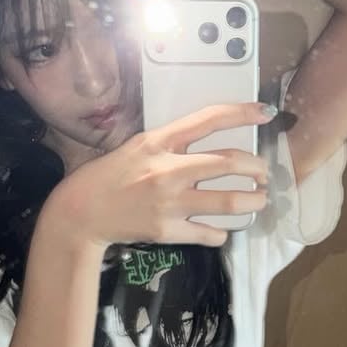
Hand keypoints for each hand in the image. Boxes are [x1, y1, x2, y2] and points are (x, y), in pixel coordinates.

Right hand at [46, 102, 275, 248]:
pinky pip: (209, 233)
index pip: (208, 120)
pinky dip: (221, 233)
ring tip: (258, 200)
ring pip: (228, 202)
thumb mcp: (140, 146)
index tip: (264, 113)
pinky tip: (221, 230)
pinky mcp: (167, 231)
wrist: (82, 212)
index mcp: (160, 141)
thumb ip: (173, 143)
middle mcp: (168, 169)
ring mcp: (169, 202)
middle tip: (263, 174)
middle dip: (256, 168)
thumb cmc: (111, 175)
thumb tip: (211, 141)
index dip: (242, 113)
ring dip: (252, 202)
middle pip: (229, 163)